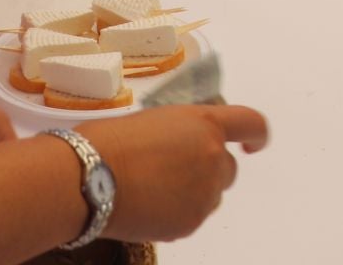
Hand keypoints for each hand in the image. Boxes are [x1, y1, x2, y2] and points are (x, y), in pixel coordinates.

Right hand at [86, 105, 269, 242]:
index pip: (251, 123)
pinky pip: (193, 216)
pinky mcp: (190, 222)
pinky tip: (148, 204)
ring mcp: (204, 193)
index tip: (252, 144)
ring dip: (194, 191)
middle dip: (210, 168)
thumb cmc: (110, 141)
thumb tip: (189, 143)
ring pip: (211, 195)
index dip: (256, 135)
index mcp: (205, 124)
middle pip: (228, 168)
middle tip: (174, 169)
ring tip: (154, 187)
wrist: (86, 178)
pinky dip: (178, 212)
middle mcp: (212, 157)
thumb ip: (185, 131)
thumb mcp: (156, 120)